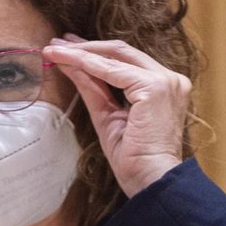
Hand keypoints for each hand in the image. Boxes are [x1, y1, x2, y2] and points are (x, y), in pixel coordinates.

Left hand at [42, 35, 189, 196]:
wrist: (150, 180)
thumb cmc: (133, 159)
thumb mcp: (107, 116)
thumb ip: (93, 88)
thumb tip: (71, 66)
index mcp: (163, 87)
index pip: (126, 61)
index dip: (95, 53)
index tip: (68, 49)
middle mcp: (170, 79)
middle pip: (122, 51)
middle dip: (86, 47)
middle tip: (57, 44)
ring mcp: (165, 81)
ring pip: (116, 55)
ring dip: (82, 52)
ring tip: (55, 51)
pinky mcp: (155, 87)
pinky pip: (113, 70)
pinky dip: (87, 64)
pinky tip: (66, 61)